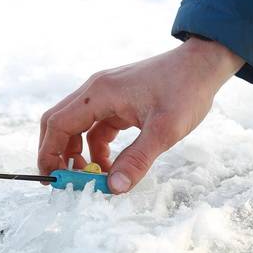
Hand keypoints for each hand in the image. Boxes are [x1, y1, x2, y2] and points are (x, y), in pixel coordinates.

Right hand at [37, 37, 243, 192]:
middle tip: (65, 181)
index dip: (48, 154)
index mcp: (98, 94)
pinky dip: (94, 148)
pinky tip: (109, 164)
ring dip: (77, 153)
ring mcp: (104, 95)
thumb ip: (137, 160)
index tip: (53, 180)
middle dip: (56, 154)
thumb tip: (113, 188)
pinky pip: (94, 127)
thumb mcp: (164, 130)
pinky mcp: (116, 101)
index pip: (57, 125)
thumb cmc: (185, 90)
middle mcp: (94, 91)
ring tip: (92, 177)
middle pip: (58, 124)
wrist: (203, 63)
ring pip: (75, 127)